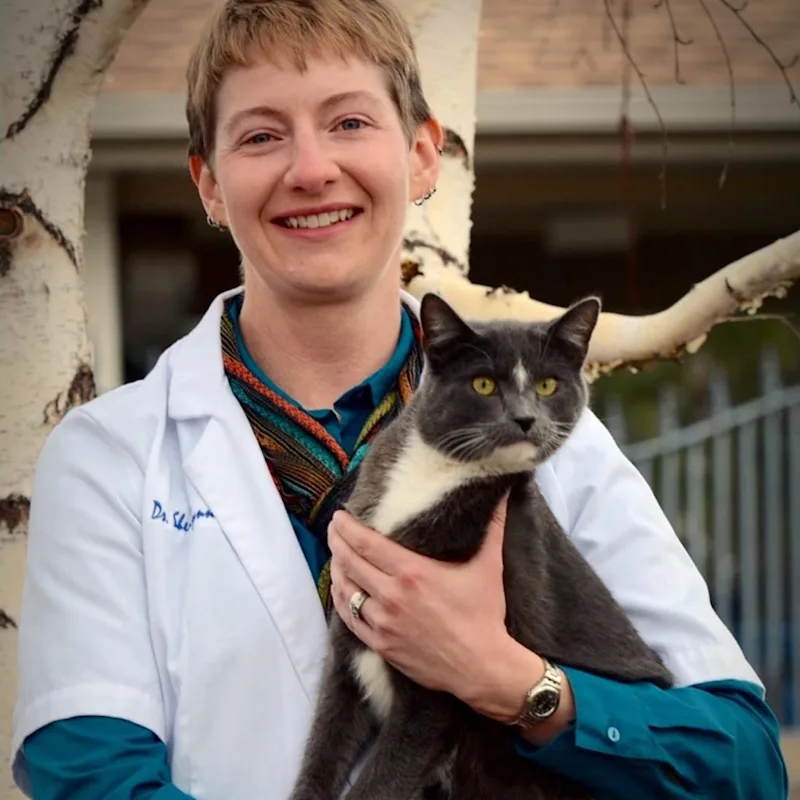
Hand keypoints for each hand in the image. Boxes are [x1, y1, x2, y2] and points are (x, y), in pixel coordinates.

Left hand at [327, 497, 543, 716]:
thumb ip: (492, 527)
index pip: (366, 543)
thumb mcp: (489, 566)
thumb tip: (501, 495)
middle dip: (337, 542)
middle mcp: (392, 595)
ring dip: (337, 570)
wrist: (482, 666)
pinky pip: (350, 619)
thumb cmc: (484, 614)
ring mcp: (384, 623)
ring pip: (346, 590)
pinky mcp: (381, 645)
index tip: (339, 516)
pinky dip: (341, 601)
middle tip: (333, 529)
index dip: (347, 527)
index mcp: (411, 572)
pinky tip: (341, 590)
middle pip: (350, 562)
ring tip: (336, 556)